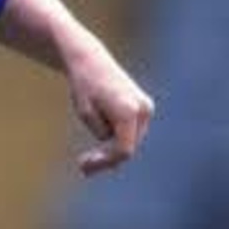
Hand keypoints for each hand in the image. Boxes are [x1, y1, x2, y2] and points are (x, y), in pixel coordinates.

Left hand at [67, 44, 155, 176]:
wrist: (90, 61)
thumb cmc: (84, 86)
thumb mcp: (86, 113)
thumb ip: (101, 133)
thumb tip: (116, 151)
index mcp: (129, 111)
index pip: (123, 150)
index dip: (105, 162)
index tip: (84, 166)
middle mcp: (143, 110)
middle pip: (128, 148)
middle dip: (106, 159)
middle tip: (82, 167)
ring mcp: (146, 108)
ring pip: (129, 141)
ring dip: (109, 150)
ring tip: (86, 159)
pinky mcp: (143, 108)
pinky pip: (129, 133)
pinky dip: (114, 139)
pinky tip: (98, 142)